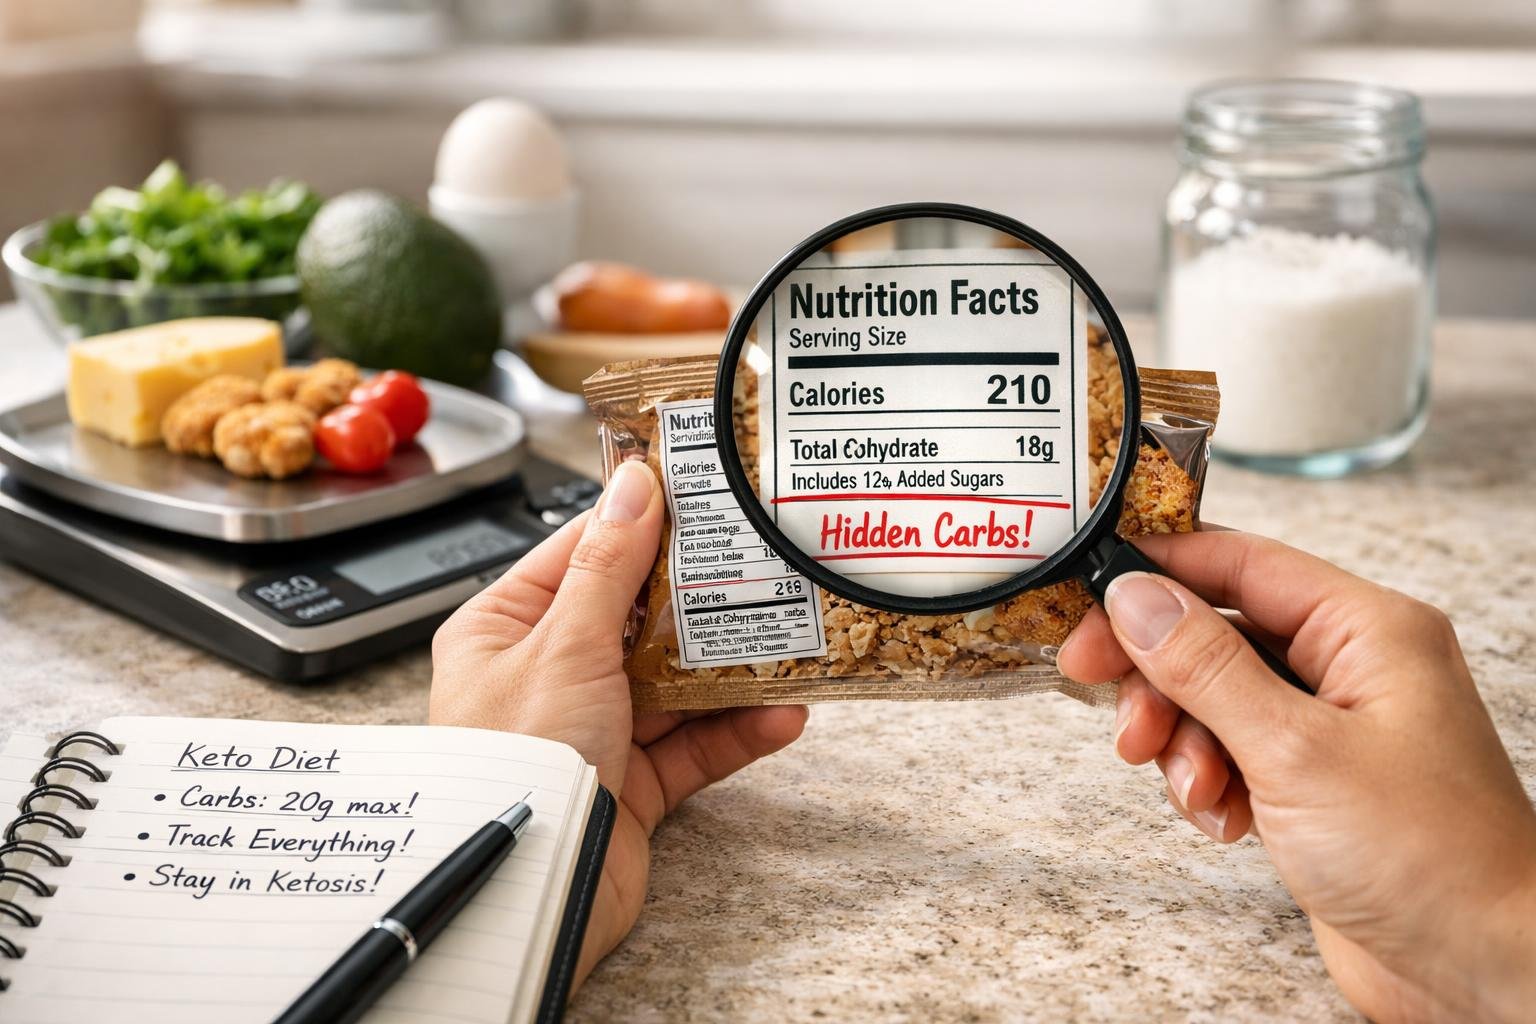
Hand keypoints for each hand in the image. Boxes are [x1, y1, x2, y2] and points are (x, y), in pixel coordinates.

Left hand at [429, 461, 807, 988]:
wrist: (526, 895)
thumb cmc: (517, 763)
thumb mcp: (564, 646)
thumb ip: (607, 568)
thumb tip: (635, 486)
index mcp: (502, 632)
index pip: (578, 557)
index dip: (638, 525)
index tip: (696, 494)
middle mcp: (544, 678)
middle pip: (635, 620)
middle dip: (698, 600)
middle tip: (758, 563)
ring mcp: (591, 733)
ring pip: (673, 685)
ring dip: (729, 670)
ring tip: (788, 639)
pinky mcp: (632, 787)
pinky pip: (693, 747)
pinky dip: (737, 731)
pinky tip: (783, 714)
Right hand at [1058, 530, 1535, 1022]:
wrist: (1482, 971)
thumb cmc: (1430, 859)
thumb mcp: (1295, 750)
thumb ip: (1206, 666)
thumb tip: (1136, 596)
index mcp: (1367, 629)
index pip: (1241, 563)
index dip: (1158, 570)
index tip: (1089, 591)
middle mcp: (1350, 665)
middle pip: (1214, 631)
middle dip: (1157, 672)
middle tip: (1101, 694)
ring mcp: (1330, 726)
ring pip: (1211, 697)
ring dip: (1182, 741)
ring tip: (1195, 789)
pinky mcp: (1311, 781)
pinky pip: (1228, 752)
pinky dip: (1207, 782)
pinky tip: (1225, 821)